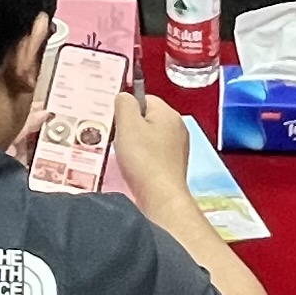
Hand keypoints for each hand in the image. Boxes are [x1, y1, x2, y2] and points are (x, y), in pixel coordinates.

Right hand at [109, 92, 193, 214]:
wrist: (161, 197)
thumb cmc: (144, 161)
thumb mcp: (127, 125)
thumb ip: (124, 103)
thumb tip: (124, 97)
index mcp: (168, 113)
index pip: (143, 98)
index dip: (126, 110)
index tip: (117, 124)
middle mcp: (177, 127)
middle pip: (146, 118)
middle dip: (130, 128)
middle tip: (120, 141)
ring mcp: (177, 146)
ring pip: (149, 136)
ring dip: (135, 144)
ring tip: (127, 157)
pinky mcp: (174, 163)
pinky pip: (154, 153)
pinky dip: (143, 158)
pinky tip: (136, 168)